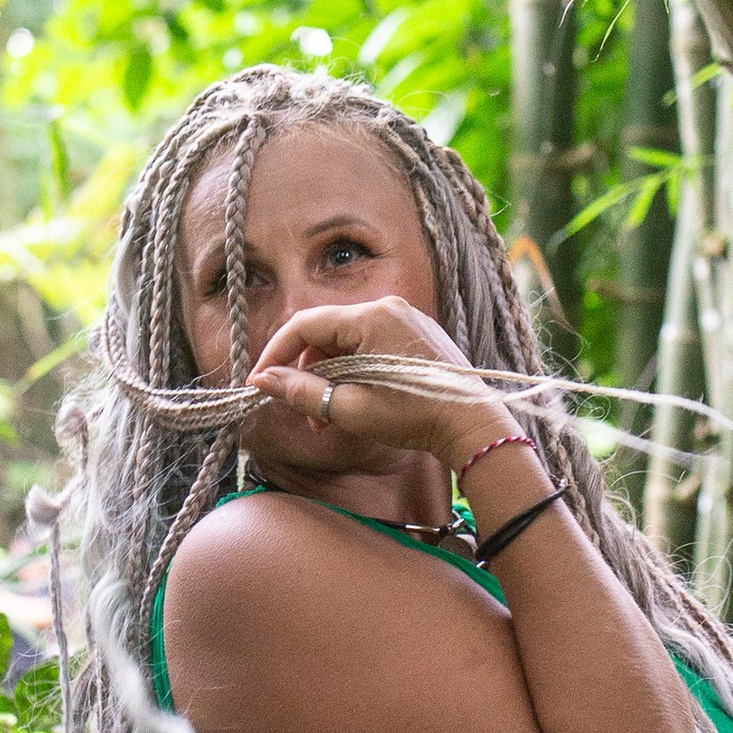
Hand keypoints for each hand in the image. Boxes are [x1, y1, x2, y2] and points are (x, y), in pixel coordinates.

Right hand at [246, 296, 516, 479]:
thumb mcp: (351, 408)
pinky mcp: (416, 334)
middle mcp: (388, 308)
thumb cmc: (415, 416)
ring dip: (331, 376)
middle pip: (326, 332)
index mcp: (371, 318)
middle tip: (306, 413)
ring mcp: (405, 318)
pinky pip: (371, 343)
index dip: (276, 352)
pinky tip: (355, 401)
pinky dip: (355, 370)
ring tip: (330, 417)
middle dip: (307, 372)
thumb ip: (302, 391)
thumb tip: (263, 381)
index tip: (260, 381)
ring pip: (348, 340)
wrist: (472, 424)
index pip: (305, 324)